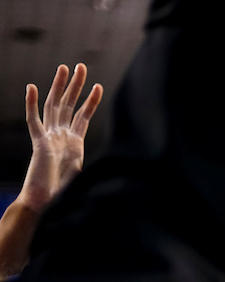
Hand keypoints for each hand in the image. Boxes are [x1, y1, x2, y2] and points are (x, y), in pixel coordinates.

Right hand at [19, 64, 101, 211]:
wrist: (48, 205)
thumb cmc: (67, 195)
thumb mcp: (91, 176)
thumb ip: (102, 167)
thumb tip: (123, 170)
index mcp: (73, 144)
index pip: (83, 117)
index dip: (91, 101)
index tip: (98, 86)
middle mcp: (60, 137)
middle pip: (68, 105)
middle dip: (74, 85)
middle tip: (80, 66)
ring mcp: (49, 138)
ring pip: (53, 106)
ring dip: (58, 87)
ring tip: (64, 68)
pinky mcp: (38, 143)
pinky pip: (33, 121)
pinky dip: (32, 104)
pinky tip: (33, 87)